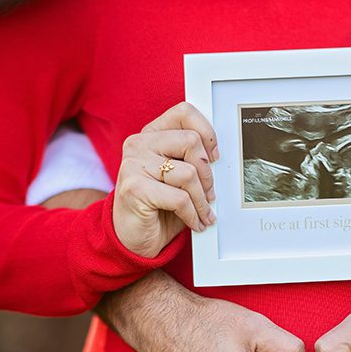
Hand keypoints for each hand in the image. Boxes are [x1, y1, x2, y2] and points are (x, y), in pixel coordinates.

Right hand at [113, 101, 219, 257]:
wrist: (132, 238)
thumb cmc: (159, 207)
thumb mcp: (177, 178)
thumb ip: (191, 160)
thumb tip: (218, 158)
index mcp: (151, 135)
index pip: (184, 113)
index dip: (207, 133)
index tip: (214, 158)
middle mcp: (139, 144)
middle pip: (191, 142)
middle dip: (207, 174)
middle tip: (210, 194)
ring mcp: (134, 165)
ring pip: (189, 173)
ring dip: (202, 200)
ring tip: (204, 213)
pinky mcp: (134, 188)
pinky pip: (180, 198)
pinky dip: (193, 214)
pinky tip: (194, 223)